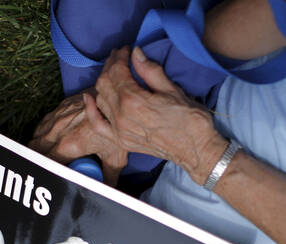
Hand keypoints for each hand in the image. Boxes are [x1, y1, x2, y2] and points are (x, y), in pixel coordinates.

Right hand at [29, 93, 127, 185]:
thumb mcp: (115, 157)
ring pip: (37, 134)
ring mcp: (58, 118)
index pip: (47, 163)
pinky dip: (43, 130)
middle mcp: (59, 132)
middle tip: (43, 165)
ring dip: (38, 144)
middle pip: (36, 148)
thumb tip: (108, 188)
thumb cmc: (116, 128)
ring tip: (43, 152)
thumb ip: (109, 176)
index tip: (49, 173)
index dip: (46, 169)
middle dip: (37, 157)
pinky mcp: (61, 107)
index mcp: (69, 146)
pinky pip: (44, 122)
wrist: (117, 99)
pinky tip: (48, 136)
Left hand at [91, 46, 228, 183]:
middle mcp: (121, 116)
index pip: (117, 72)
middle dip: (110, 66)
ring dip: (104, 82)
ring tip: (114, 72)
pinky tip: (90, 97)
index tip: (127, 50)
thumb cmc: (190, 120)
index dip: (120, 57)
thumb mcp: (172, 90)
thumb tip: (136, 53)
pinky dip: (91, 109)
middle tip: (120, 57)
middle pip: (105, 83)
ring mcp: (119, 131)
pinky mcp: (121, 141)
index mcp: (134, 101)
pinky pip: (98, 124)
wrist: (195, 150)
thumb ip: (150, 71)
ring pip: (100, 99)